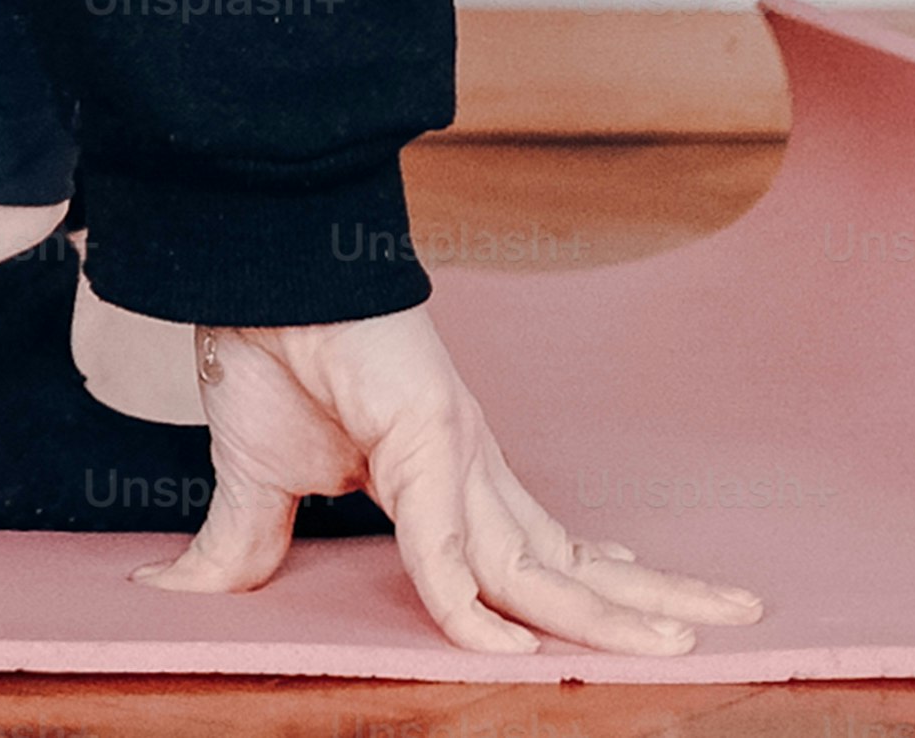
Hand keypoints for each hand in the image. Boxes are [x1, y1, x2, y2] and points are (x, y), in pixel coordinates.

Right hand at [134, 303, 766, 657]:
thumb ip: (248, 544)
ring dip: (607, 613)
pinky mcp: (425, 441)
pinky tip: (502, 645)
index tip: (635, 587)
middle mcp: (469, 470)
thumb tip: (187, 594)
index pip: (527, 541)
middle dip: (642, 598)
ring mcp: (455, 457)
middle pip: (565, 559)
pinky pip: (446, 546)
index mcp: (441, 473)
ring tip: (683, 641)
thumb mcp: (255, 479)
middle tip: (727, 623)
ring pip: (538, 564)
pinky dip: (467, 603)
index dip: (583, 575)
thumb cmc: (262, 352)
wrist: (252, 271)